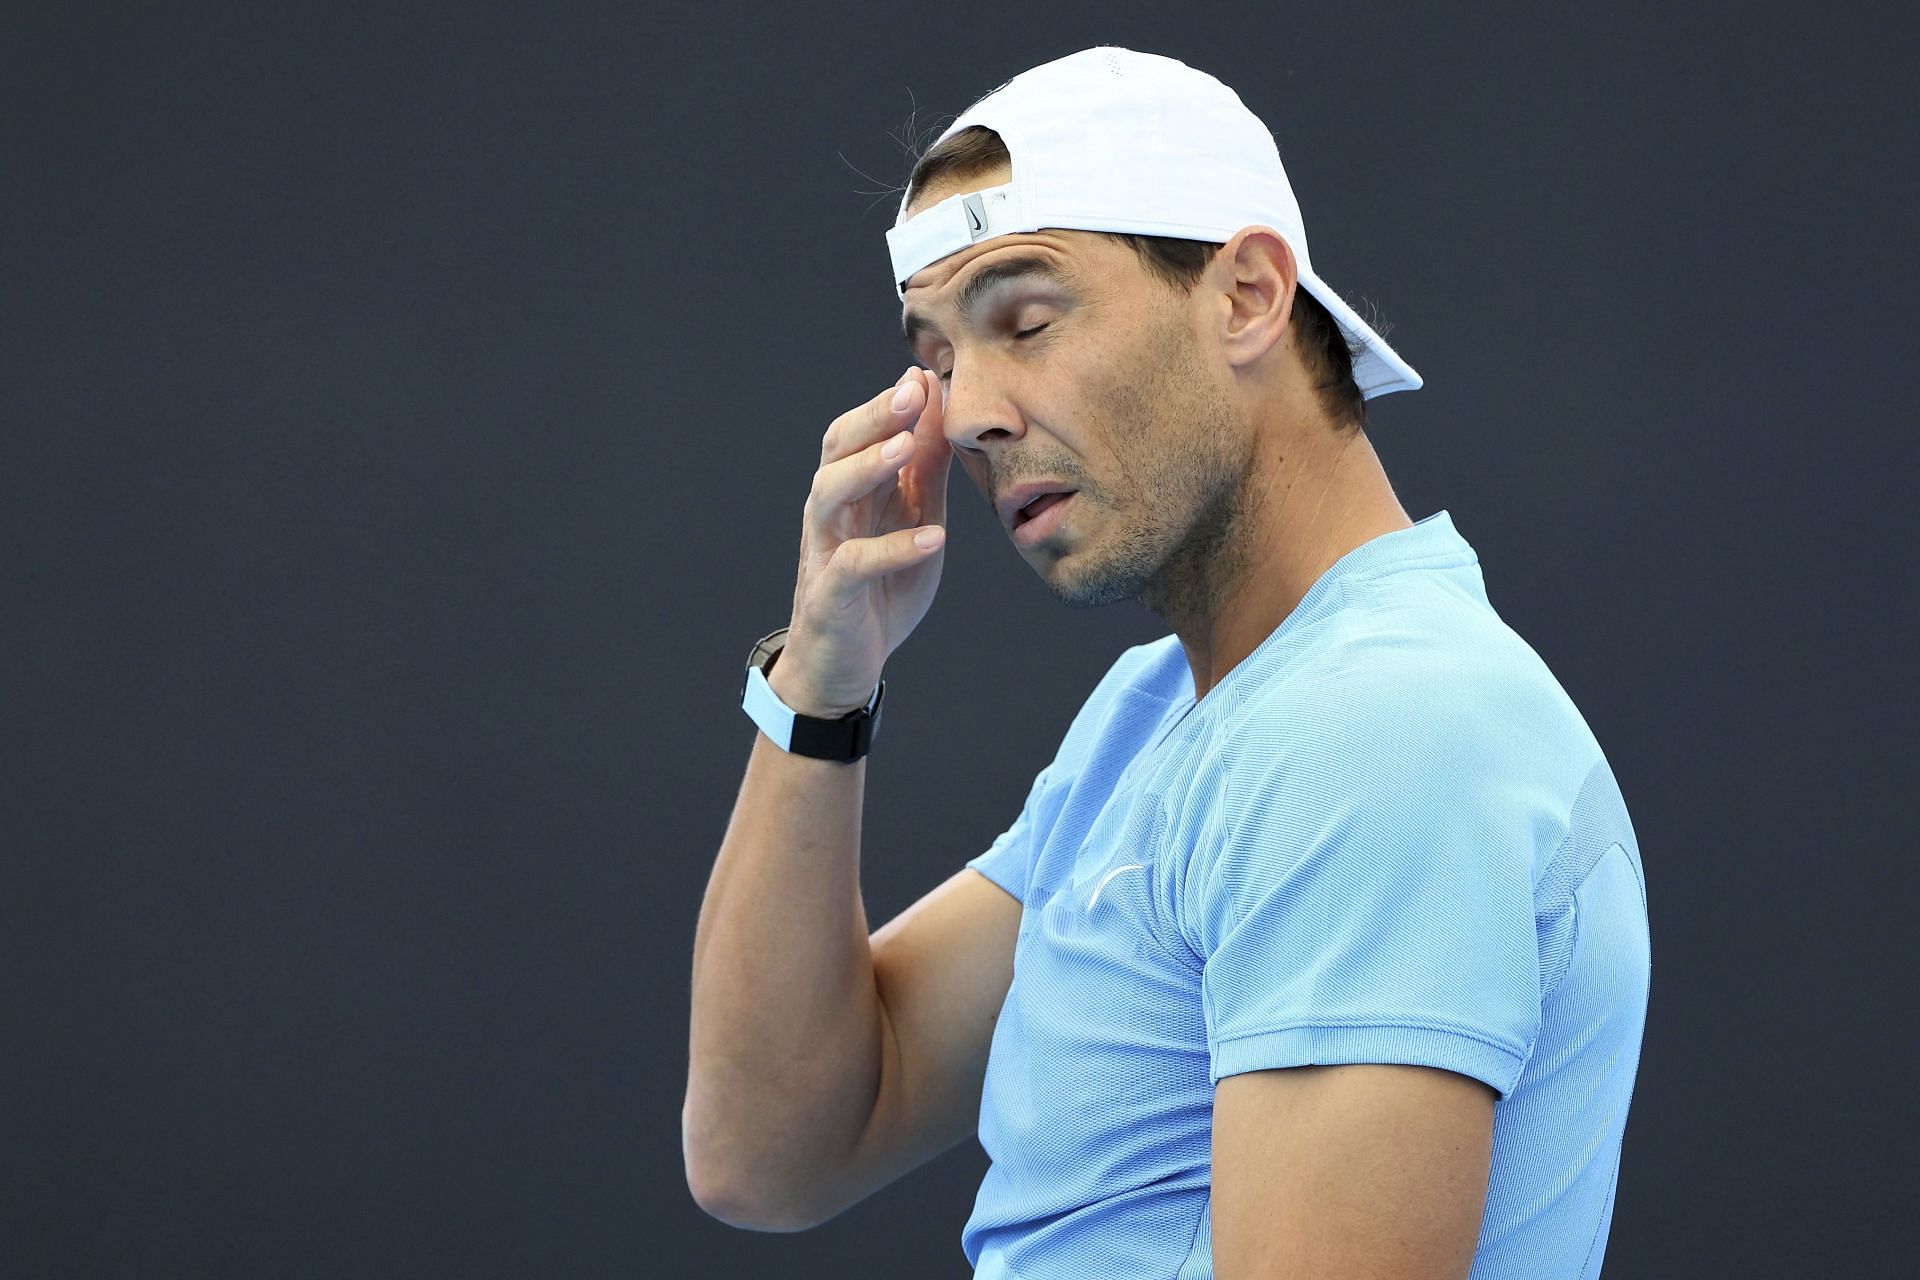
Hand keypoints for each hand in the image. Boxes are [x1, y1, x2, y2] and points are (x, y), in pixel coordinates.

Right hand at [775, 368, 951, 715]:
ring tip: (908, 448)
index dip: (890, 402)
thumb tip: (939, 409)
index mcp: (851, 491)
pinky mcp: (830, 596)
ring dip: (869, 467)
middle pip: (837, 450)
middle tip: (913, 390)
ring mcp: (824, 552)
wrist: (843, 665)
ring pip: (830, 495)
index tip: (928, 373)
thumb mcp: (914, 521)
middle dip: (875, 417)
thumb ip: (924, 472)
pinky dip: (892, 550)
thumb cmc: (878, 589)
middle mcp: (830, 513)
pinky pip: (853, 565)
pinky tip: (931, 538)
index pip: (860, 432)